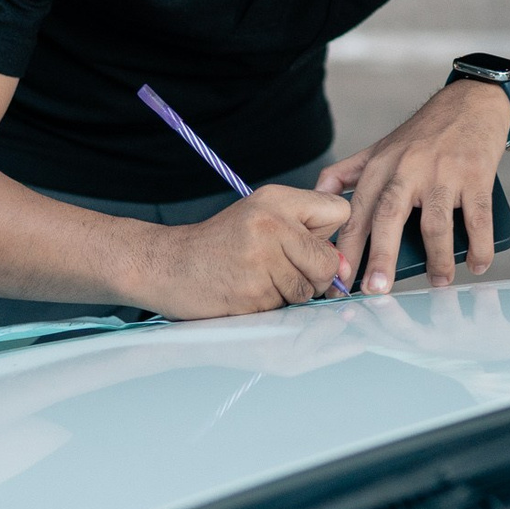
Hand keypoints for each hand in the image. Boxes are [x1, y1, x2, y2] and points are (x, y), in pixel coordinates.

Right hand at [131, 184, 347, 319]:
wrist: (165, 265)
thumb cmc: (219, 245)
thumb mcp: (261, 216)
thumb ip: (306, 230)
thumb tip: (344, 265)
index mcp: (277, 199)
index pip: (340, 212)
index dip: (330, 235)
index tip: (311, 246)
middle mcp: (271, 223)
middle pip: (328, 260)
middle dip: (313, 275)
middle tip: (281, 270)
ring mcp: (261, 259)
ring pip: (307, 290)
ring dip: (289, 294)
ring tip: (259, 280)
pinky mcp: (252, 293)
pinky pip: (284, 309)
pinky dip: (270, 308)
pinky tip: (246, 293)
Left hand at [319, 80, 509, 293]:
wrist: (471, 103)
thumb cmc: (424, 133)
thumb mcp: (381, 147)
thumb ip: (346, 171)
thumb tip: (316, 196)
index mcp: (381, 166)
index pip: (358, 211)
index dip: (348, 247)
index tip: (340, 279)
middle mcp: (408, 168)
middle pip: (389, 216)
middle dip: (381, 256)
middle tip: (377, 290)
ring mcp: (444, 172)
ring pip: (436, 222)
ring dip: (437, 258)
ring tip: (438, 282)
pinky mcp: (476, 175)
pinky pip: (478, 218)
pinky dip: (479, 246)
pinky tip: (477, 265)